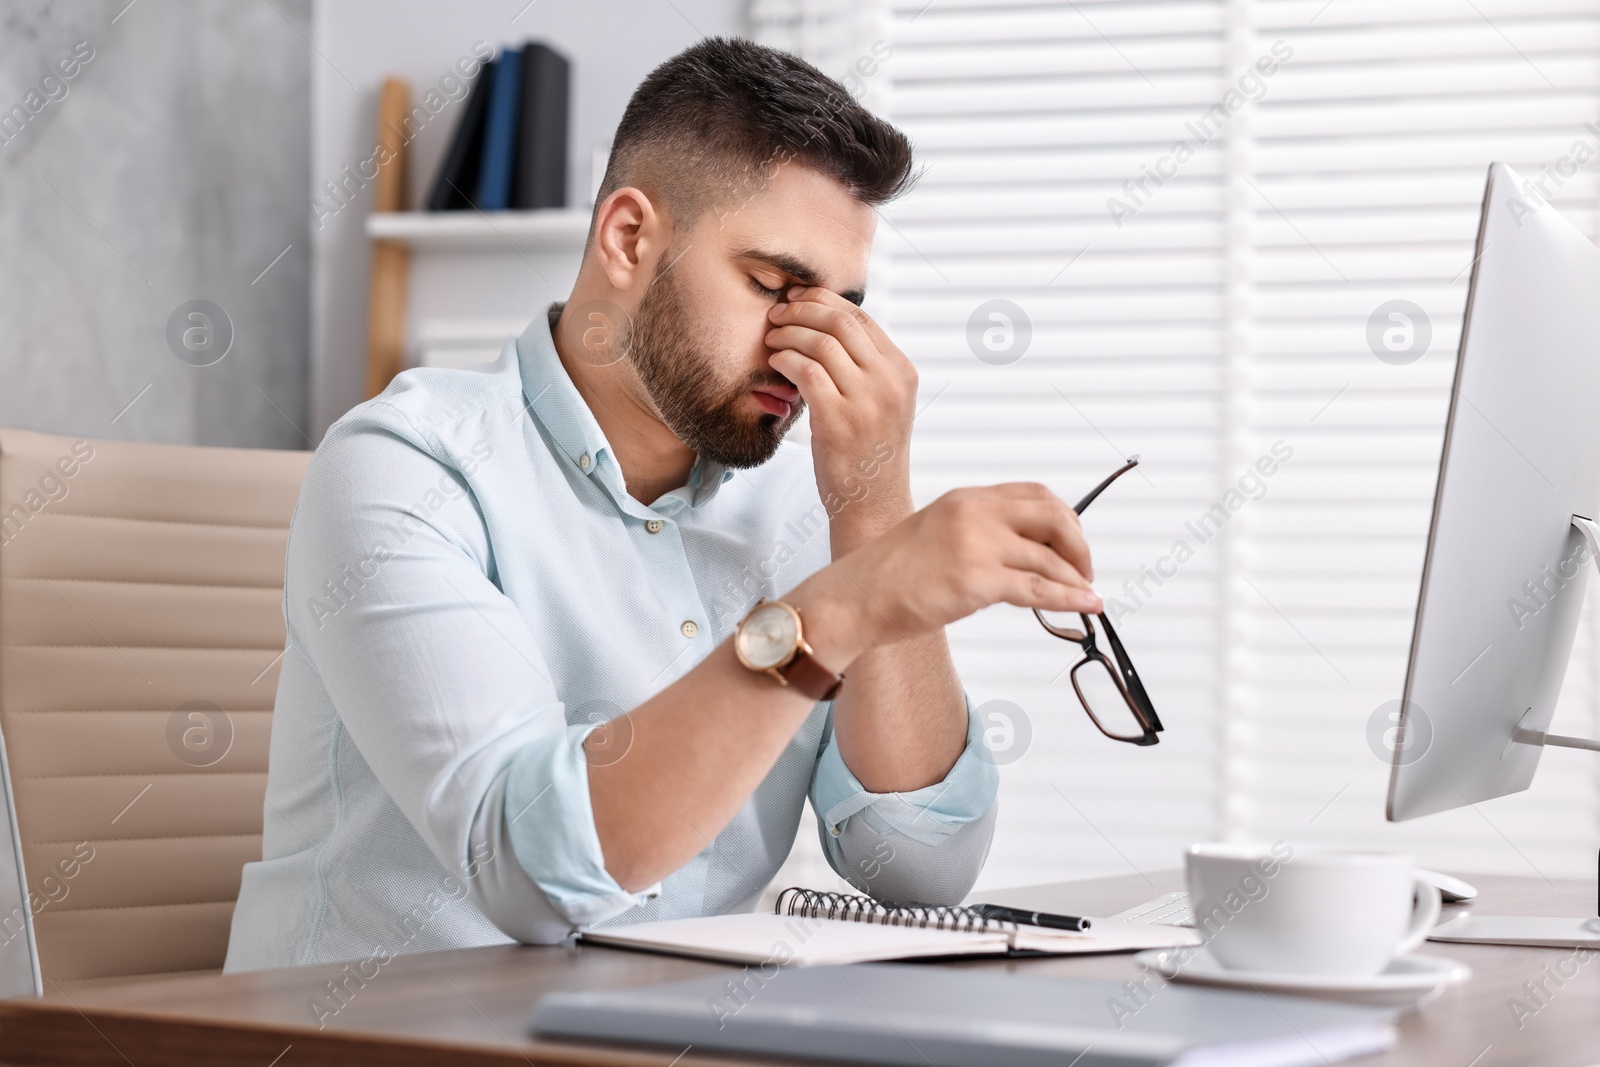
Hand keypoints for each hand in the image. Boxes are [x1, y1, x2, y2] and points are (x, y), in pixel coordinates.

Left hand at [765, 287, 915, 546]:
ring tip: (773, 339)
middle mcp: (889, 382)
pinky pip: (806, 371)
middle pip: (841, 321)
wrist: (872, 505)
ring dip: (789, 334)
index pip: (861, 317)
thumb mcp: (880, 404)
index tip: (797, 300)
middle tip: (778, 313)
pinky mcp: (839, 420)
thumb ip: (864, 368)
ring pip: (821, 342)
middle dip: (803, 309)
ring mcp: (866, 401)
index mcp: (902, 371)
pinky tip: (776, 363)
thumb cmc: (868, 455)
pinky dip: (786, 360)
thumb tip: (824, 327)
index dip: (823, 301)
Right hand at [793, 483, 1102, 666]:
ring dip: (1076, 578)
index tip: (1071, 543)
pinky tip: (1084, 605)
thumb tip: (1020, 554)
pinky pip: (1040, 588)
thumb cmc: (887, 575)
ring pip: (1049, 557)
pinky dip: (1070, 598)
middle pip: (1052, 515)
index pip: (1033, 494)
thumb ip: (977, 534)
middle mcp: (975, 513)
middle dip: (1078, 544)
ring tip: (1088, 595)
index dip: (1064, 518)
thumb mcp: (936, 535)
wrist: (855, 597)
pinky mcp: (978, 580)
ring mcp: (977, 544)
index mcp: (965, 498)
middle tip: (1085, 568)